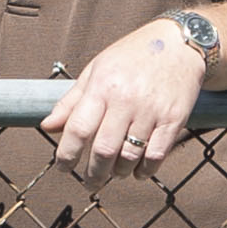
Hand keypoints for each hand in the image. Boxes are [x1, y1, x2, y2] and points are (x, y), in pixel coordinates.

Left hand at [41, 17, 210, 181]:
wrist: (179, 44)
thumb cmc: (132, 56)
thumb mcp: (96, 70)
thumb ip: (71, 101)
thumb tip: (47, 127)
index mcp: (102, 86)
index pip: (78, 129)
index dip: (66, 155)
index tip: (63, 168)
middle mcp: (126, 100)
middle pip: (104, 150)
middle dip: (93, 174)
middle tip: (89, 183)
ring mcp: (151, 111)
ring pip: (130, 157)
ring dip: (119, 172)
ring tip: (114, 172)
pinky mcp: (174, 119)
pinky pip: (156, 156)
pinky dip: (145, 171)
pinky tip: (138, 171)